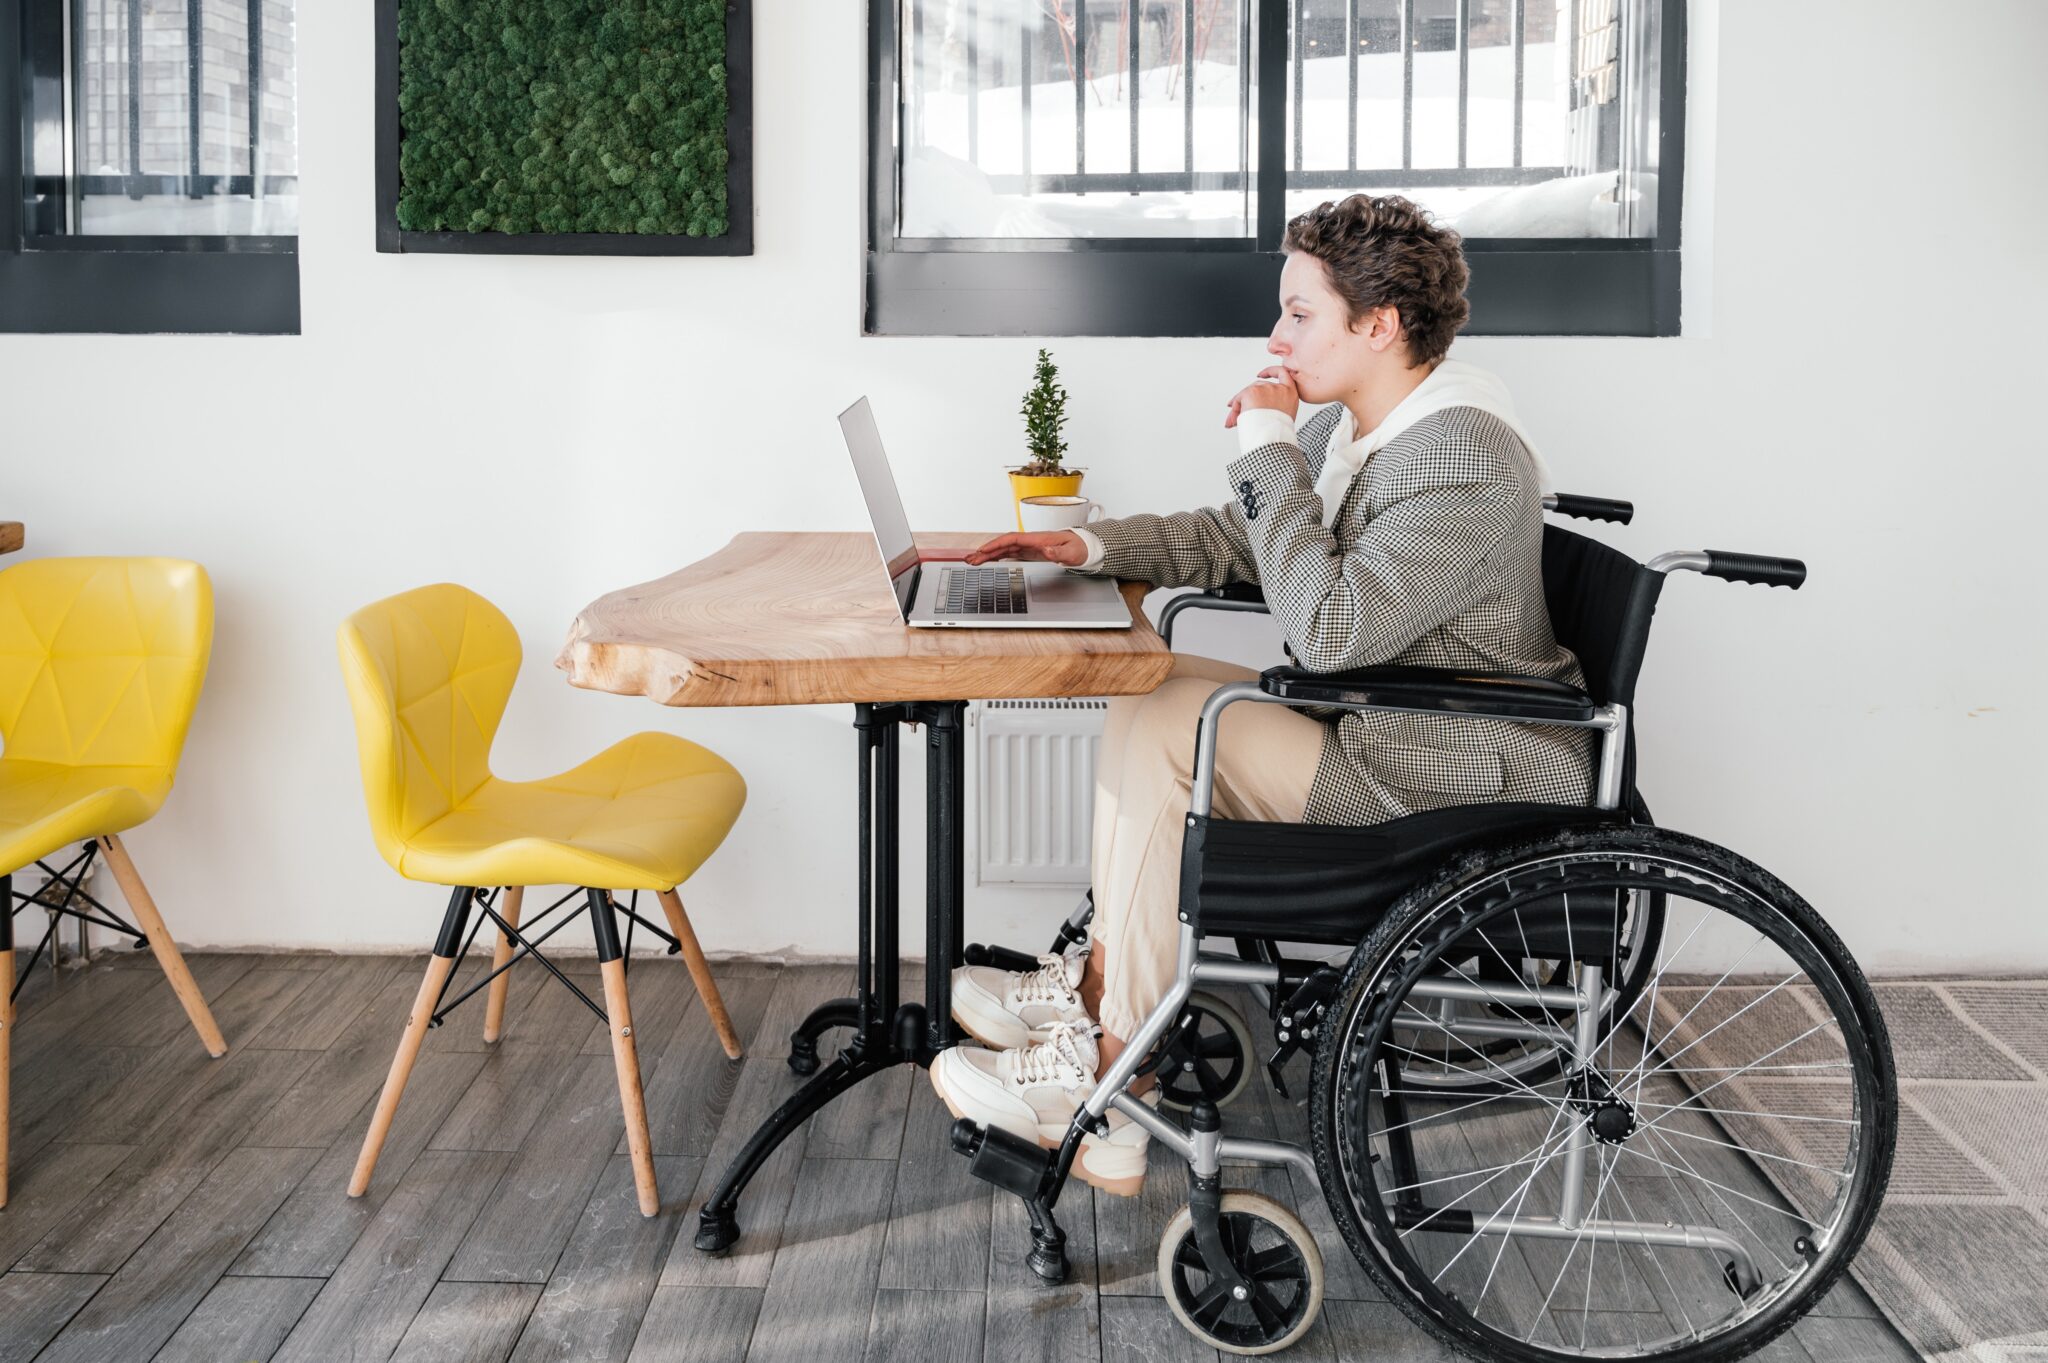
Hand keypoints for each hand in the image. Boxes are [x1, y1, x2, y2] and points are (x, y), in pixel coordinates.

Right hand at [964, 531, 1087, 566]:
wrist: (1085, 546)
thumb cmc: (1079, 548)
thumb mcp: (1072, 553)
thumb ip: (1059, 553)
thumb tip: (1047, 551)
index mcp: (1038, 539)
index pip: (1012, 539)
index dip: (996, 544)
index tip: (983, 551)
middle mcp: (1031, 541)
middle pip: (1003, 544)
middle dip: (986, 551)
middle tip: (970, 559)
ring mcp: (1030, 546)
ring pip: (1004, 548)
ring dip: (988, 554)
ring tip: (973, 560)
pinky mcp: (1030, 551)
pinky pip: (1010, 552)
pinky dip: (997, 556)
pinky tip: (988, 560)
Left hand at [1223, 367, 1298, 428]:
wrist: (1271, 438)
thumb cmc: (1276, 433)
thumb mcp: (1280, 418)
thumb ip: (1270, 409)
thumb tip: (1251, 411)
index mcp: (1291, 394)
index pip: (1283, 374)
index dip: (1271, 372)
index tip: (1261, 374)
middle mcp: (1280, 389)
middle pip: (1259, 387)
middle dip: (1248, 400)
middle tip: (1237, 417)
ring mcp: (1266, 388)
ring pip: (1248, 392)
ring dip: (1240, 406)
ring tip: (1234, 422)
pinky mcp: (1252, 392)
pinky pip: (1240, 397)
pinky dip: (1235, 406)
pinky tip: (1232, 414)